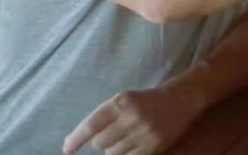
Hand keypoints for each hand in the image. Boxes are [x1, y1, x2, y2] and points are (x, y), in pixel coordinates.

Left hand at [63, 84, 203, 154]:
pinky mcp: (154, 146)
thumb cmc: (145, 100)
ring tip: (128, 137)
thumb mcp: (124, 101)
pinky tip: (135, 143)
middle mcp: (132, 117)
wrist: (181, 99)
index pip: (91, 125)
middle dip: (103, 141)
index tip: (66, 149)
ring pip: (113, 153)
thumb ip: (105, 117)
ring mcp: (144, 133)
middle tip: (115, 132)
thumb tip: (76, 141)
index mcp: (121, 102)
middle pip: (100, 143)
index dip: (76, 139)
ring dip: (115, 148)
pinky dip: (127, 153)